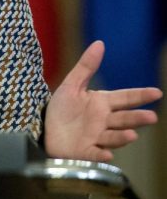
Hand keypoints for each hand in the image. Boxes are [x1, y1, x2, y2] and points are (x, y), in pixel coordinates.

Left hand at [44, 40, 161, 161]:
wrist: (43, 128)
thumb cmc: (62, 108)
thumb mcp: (72, 84)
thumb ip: (86, 66)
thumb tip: (100, 43)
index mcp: (102, 104)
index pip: (125, 98)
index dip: (140, 95)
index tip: (156, 92)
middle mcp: (103, 122)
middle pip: (123, 119)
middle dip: (137, 118)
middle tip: (151, 117)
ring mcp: (96, 138)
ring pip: (113, 137)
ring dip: (122, 137)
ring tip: (132, 134)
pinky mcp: (85, 152)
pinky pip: (94, 154)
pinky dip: (101, 154)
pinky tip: (106, 154)